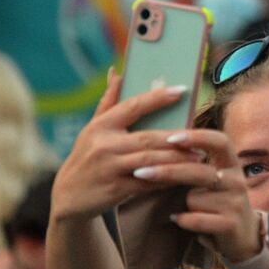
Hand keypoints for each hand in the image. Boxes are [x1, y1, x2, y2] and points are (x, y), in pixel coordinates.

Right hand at [50, 71, 206, 222]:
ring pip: (150, 161)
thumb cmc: (87, 157)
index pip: (132, 106)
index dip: (157, 98)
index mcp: (101, 126)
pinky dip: (167, 178)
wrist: (69, 197)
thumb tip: (117, 71)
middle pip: (147, 138)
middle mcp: (103, 145)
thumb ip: (108, 101)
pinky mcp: (115, 190)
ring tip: (199, 155)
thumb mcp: (92, 129)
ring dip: (177, 158)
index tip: (182, 90)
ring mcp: (109, 168)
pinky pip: (147, 183)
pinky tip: (184, 175)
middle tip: (200, 135)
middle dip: (176, 137)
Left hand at [133, 130, 261, 263]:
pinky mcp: (231, 224)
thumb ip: (196, 164)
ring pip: (193, 198)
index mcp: (232, 164)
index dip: (197, 137)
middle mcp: (237, 180)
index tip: (170, 138)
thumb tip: (160, 147)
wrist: (244, 235)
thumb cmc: (219, 201)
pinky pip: (194, 219)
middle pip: (200, 171)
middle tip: (140, 172)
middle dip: (168, 171)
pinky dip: (183, 220)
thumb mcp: (214, 179)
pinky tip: (181, 219)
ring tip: (192, 210)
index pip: (220, 141)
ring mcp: (236, 202)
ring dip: (184, 205)